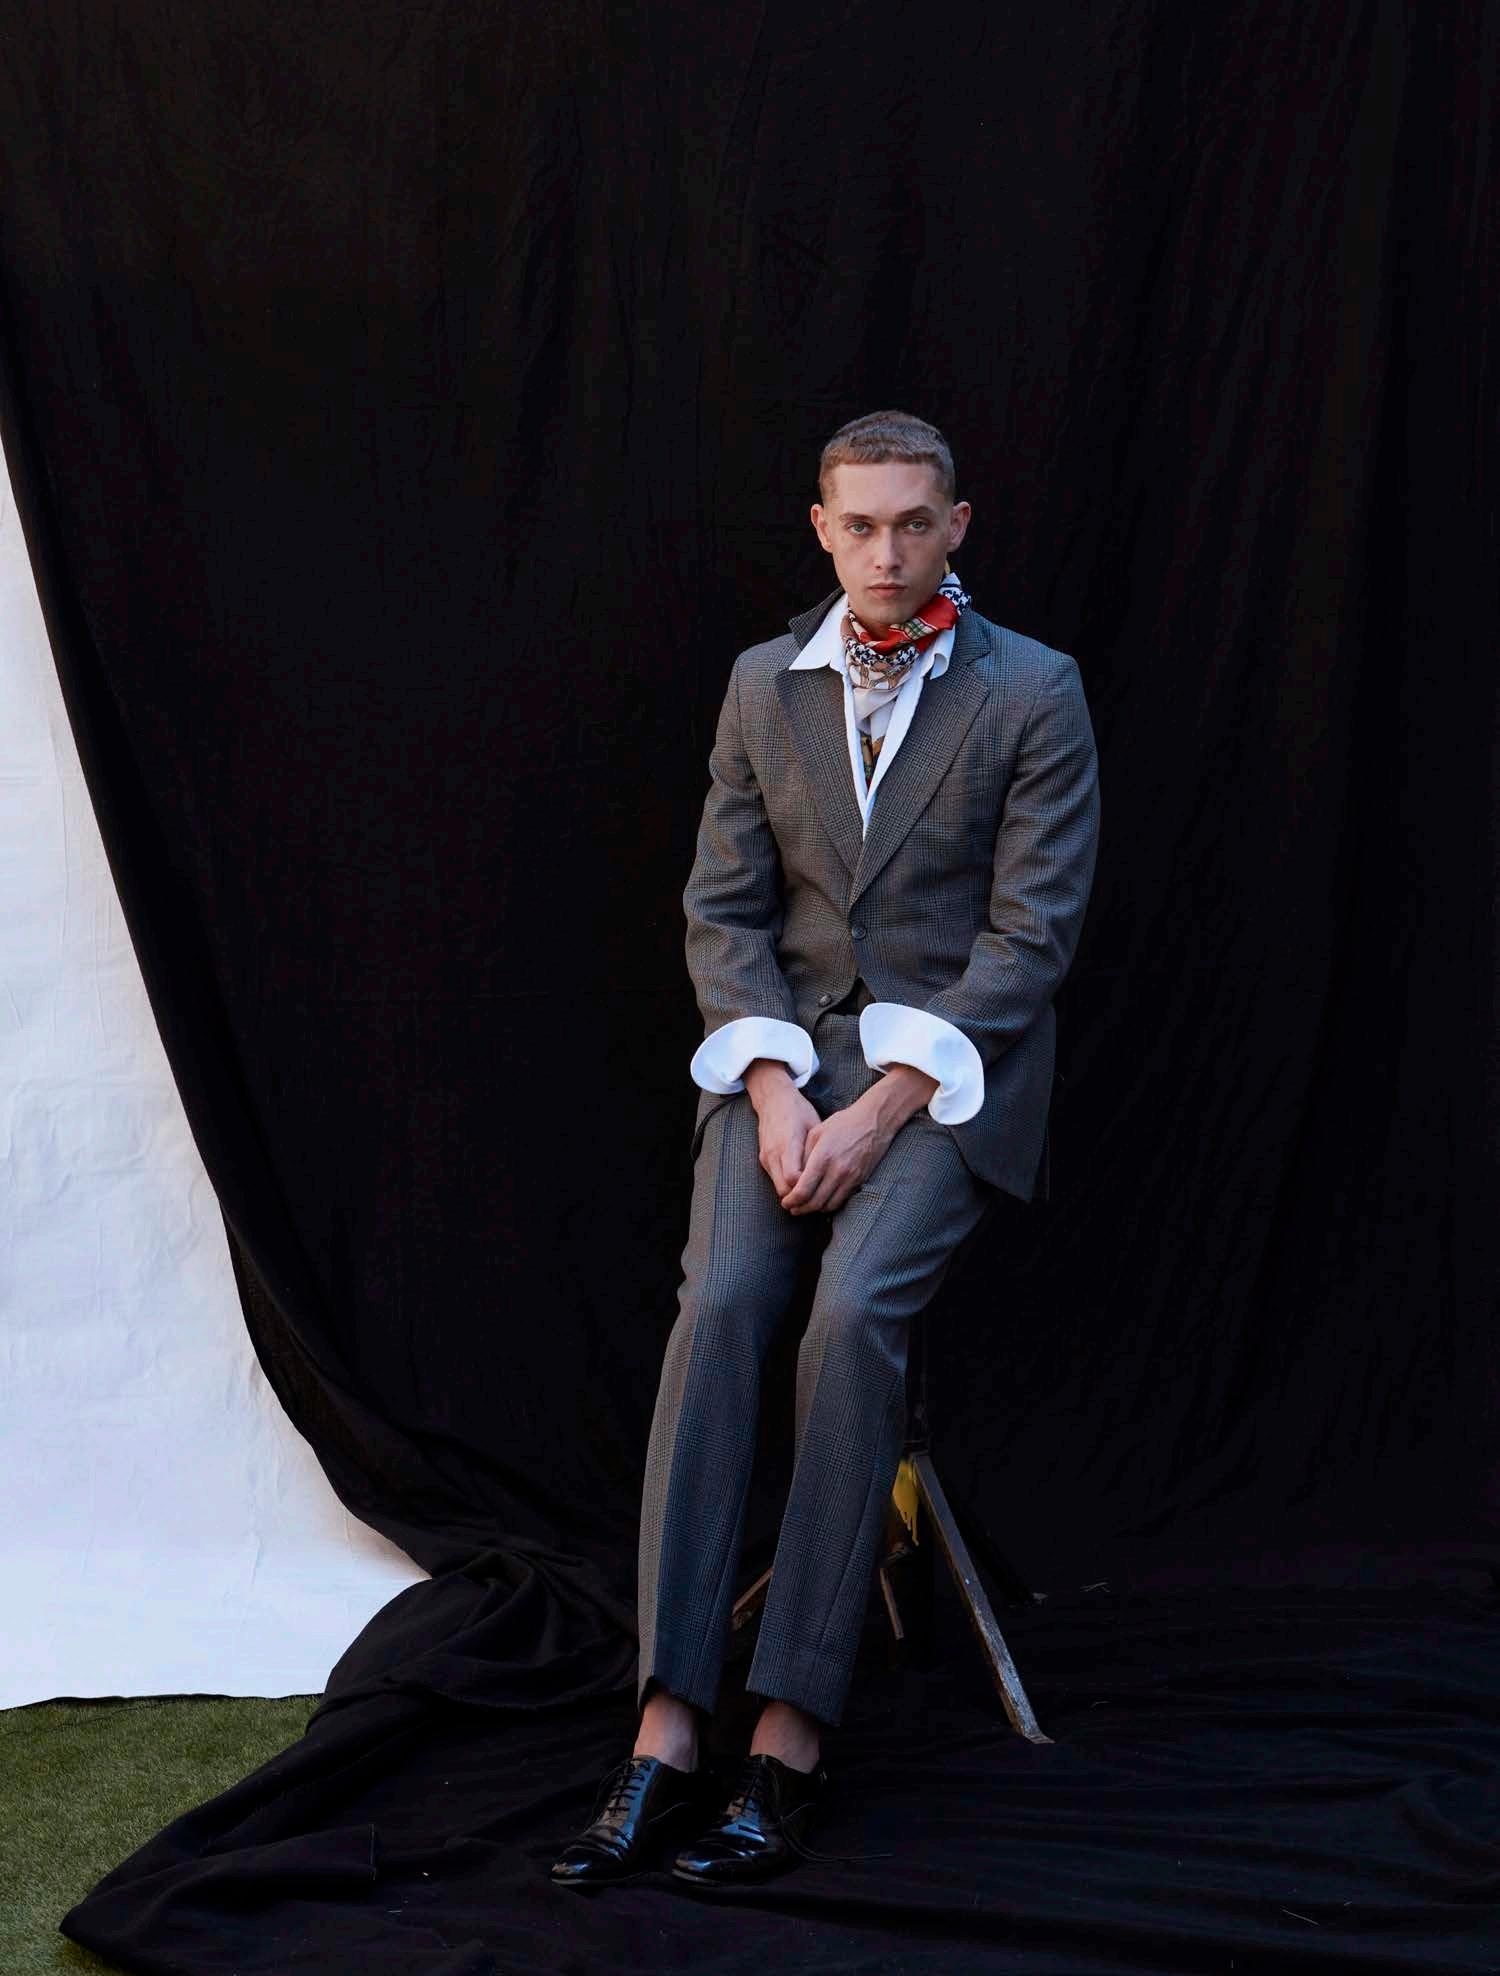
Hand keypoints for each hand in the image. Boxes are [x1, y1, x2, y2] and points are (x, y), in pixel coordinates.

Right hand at [743, 1060, 821, 1199]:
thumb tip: (831, 1172)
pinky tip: (801, 1184)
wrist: (772, 1100)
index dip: (807, 1189)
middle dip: (800, 1199)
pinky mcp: (763, 1159)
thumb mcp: (813, 1126)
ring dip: (793, 1194)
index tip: (821, 1191)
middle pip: (784, 1189)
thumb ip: (818, 1150)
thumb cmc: (798, 1111)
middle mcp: (774, 1153)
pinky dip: (786, 1186)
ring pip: (778, 1188)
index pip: (793, 1178)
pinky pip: (775, 1180)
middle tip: (817, 1201)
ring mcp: (766, 1157)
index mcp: (788, 1143)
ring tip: (811, 1195)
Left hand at [778, 1063, 937, 1215]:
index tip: (785, 1202)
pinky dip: (829, 1205)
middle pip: (815, 1202)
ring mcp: (851, 1177)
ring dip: (814, 1210)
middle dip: (800, 1209)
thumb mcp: (816, 1133)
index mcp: (823, 1158)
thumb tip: (792, 1177)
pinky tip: (821, 1201)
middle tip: (792, 1209)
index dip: (792, 1200)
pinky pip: (842, 1200)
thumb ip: (802, 1155)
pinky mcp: (860, 1180)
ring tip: (805, 1207)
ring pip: (829, 1206)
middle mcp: (837, 1171)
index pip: (803, 1190)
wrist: (874, 1122)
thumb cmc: (842, 1124)